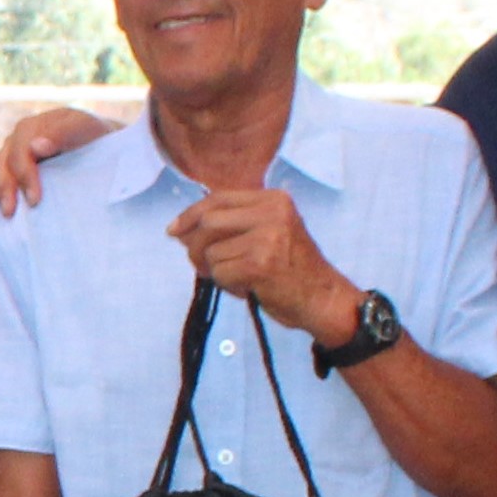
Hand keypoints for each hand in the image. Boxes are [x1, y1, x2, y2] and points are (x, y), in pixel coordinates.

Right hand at [0, 109, 122, 220]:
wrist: (100, 148)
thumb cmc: (97, 138)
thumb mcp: (88, 130)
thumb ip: (65, 134)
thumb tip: (35, 146)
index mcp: (33, 127)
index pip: (20, 151)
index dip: (24, 175)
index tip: (35, 200)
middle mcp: (17, 141)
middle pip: (2, 165)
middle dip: (4, 189)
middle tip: (11, 213)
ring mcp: (10, 158)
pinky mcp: (9, 175)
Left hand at [171, 188, 355, 342]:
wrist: (322, 298)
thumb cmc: (290, 270)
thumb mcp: (267, 234)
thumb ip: (230, 226)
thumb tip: (180, 230)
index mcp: (274, 199)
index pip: (218, 198)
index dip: (190, 214)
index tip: (174, 230)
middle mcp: (273, 212)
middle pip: (208, 222)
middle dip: (195, 247)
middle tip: (200, 265)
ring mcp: (268, 236)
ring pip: (212, 252)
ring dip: (217, 271)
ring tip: (240, 278)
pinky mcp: (261, 263)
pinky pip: (220, 273)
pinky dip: (227, 285)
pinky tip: (248, 287)